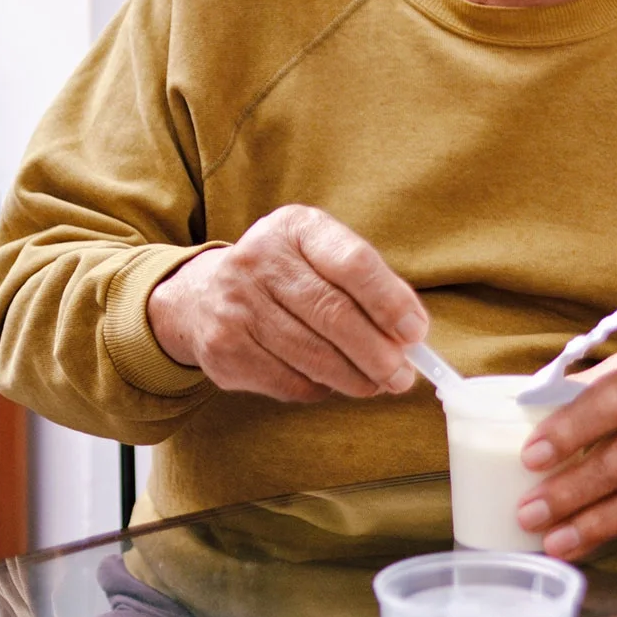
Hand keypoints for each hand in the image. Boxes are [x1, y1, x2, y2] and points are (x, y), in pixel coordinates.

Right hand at [146, 204, 427, 401]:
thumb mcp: (318, 257)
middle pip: (334, 314)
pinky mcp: (223, 349)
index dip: (390, 301)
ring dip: (355, 378)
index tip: (415, 333)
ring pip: (313, 355)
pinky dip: (320, 388)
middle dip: (378, 353)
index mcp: (294, 228)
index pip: (352, 262)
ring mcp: (236, 305)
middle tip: (403, 375)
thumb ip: (365, 286)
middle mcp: (259, 259)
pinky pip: (288, 380)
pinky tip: (332, 383)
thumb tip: (410, 335)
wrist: (201, 296)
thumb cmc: (283, 277)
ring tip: (378, 384)